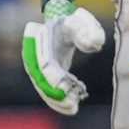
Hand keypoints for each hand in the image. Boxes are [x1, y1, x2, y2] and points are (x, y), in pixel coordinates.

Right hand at [21, 0, 104, 115]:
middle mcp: (33, 55)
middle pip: (40, 80)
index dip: (53, 78)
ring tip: (74, 107)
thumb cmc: (73, 23)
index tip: (67, 88)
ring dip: (57, 101)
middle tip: (73, 103)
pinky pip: (47, 92)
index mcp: (40, 40)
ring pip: (42, 89)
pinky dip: (58, 102)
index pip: (43, 64)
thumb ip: (89, 30)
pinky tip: (73, 107)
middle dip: (55, 94)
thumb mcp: (82, 21)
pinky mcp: (43, 76)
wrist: (61, 25)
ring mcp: (36, 67)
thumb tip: (95, 45)